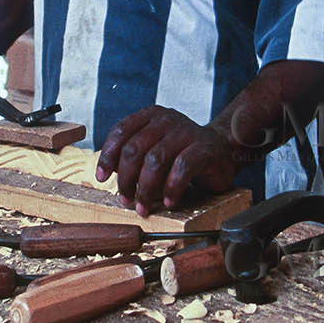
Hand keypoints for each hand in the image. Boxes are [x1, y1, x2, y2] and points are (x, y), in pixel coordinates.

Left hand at [96, 106, 237, 216]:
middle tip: (125, 199)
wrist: (222, 150)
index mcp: (151, 116)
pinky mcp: (204, 149)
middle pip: (135, 149)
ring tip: (143, 206)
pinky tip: (169, 201)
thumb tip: (107, 173)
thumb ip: (133, 155)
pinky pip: (182, 169)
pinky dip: (172, 188)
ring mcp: (186, 132)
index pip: (121, 131)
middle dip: (125, 179)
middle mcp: (167, 120)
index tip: (101, 178)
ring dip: (145, 189)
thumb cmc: (182, 152)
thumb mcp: (154, 147)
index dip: (108, 156)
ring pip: (156, 160)